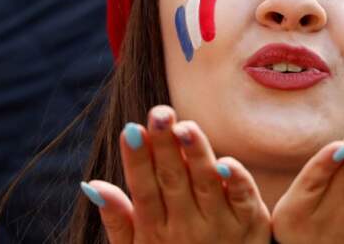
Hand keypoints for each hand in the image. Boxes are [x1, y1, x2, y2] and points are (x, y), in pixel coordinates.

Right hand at [81, 105, 270, 243]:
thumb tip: (92, 184)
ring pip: (205, 184)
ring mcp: (219, 225)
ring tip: (184, 127)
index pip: (144, 189)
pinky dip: (236, 181)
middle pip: (172, 180)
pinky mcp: (250, 224)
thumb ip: (118, 218)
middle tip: (159, 113)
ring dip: (195, 155)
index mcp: (156, 231)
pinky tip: (225, 163)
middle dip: (164, 146)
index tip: (130, 130)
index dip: (136, 160)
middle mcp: (186, 227)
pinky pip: (243, 198)